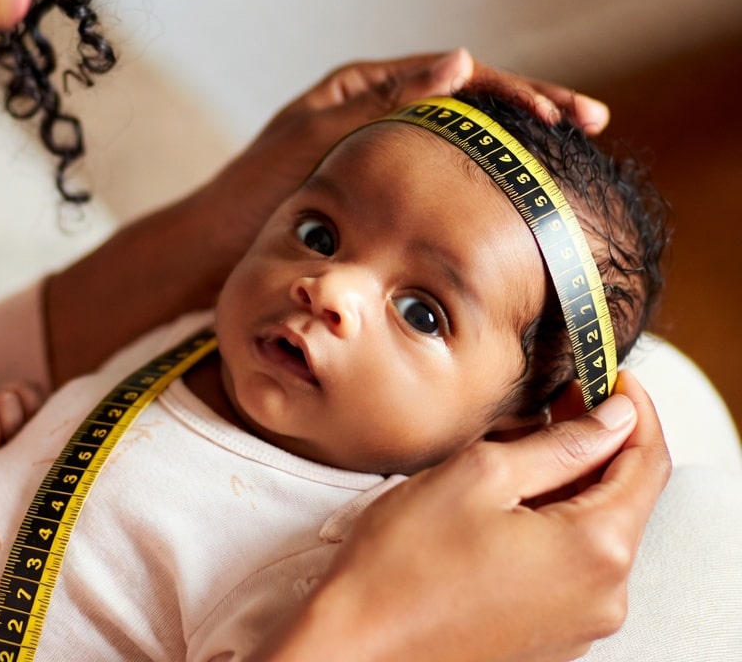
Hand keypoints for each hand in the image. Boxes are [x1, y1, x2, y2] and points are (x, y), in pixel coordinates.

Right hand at [0, 380, 44, 484]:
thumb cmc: (13, 476)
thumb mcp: (34, 455)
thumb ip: (44, 438)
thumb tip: (66, 437)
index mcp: (19, 401)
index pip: (27, 390)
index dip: (28, 417)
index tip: (25, 441)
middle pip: (4, 398)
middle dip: (6, 432)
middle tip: (3, 455)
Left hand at [197, 48, 609, 276]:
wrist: (219, 249)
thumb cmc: (259, 192)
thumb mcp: (321, 141)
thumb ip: (388, 103)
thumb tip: (463, 59)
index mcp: (366, 86)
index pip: (456, 77)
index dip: (514, 90)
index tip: (564, 111)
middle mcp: (381, 110)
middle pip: (470, 102)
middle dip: (530, 108)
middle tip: (591, 122)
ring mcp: (386, 148)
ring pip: (462, 139)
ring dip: (513, 144)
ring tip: (569, 156)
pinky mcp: (384, 188)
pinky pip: (443, 176)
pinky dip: (481, 180)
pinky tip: (515, 195)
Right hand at [254, 371, 669, 661]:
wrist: (362, 642)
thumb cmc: (407, 560)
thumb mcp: (481, 474)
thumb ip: (559, 445)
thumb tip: (613, 419)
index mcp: (594, 550)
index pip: (648, 464)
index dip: (635, 410)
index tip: (612, 376)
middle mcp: (602, 595)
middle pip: (624, 498)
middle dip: (599, 441)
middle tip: (562, 397)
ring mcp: (578, 621)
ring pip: (595, 528)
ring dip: (572, 478)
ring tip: (522, 442)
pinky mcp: (551, 633)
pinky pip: (573, 561)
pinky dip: (556, 517)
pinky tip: (513, 495)